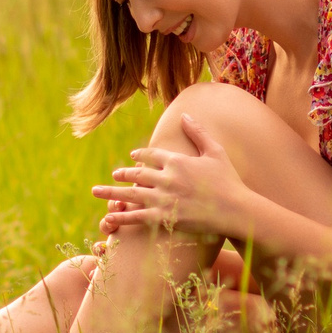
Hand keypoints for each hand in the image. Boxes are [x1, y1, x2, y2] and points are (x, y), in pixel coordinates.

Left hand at [90, 114, 253, 242]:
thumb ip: (198, 133)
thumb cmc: (229, 181)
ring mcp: (163, 198)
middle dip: (124, 173)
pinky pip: (137, 216)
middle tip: (115, 173)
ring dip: (111, 192)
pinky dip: (121, 216)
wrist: (235, 210)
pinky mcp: (164, 218)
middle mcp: (166, 178)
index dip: (140, 155)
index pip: (151, 155)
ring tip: (96, 191)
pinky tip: (108, 217)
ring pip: (130, 194)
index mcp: (177, 160)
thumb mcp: (215, 151)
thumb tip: (185, 115)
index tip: (133, 156)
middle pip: (137, 174)